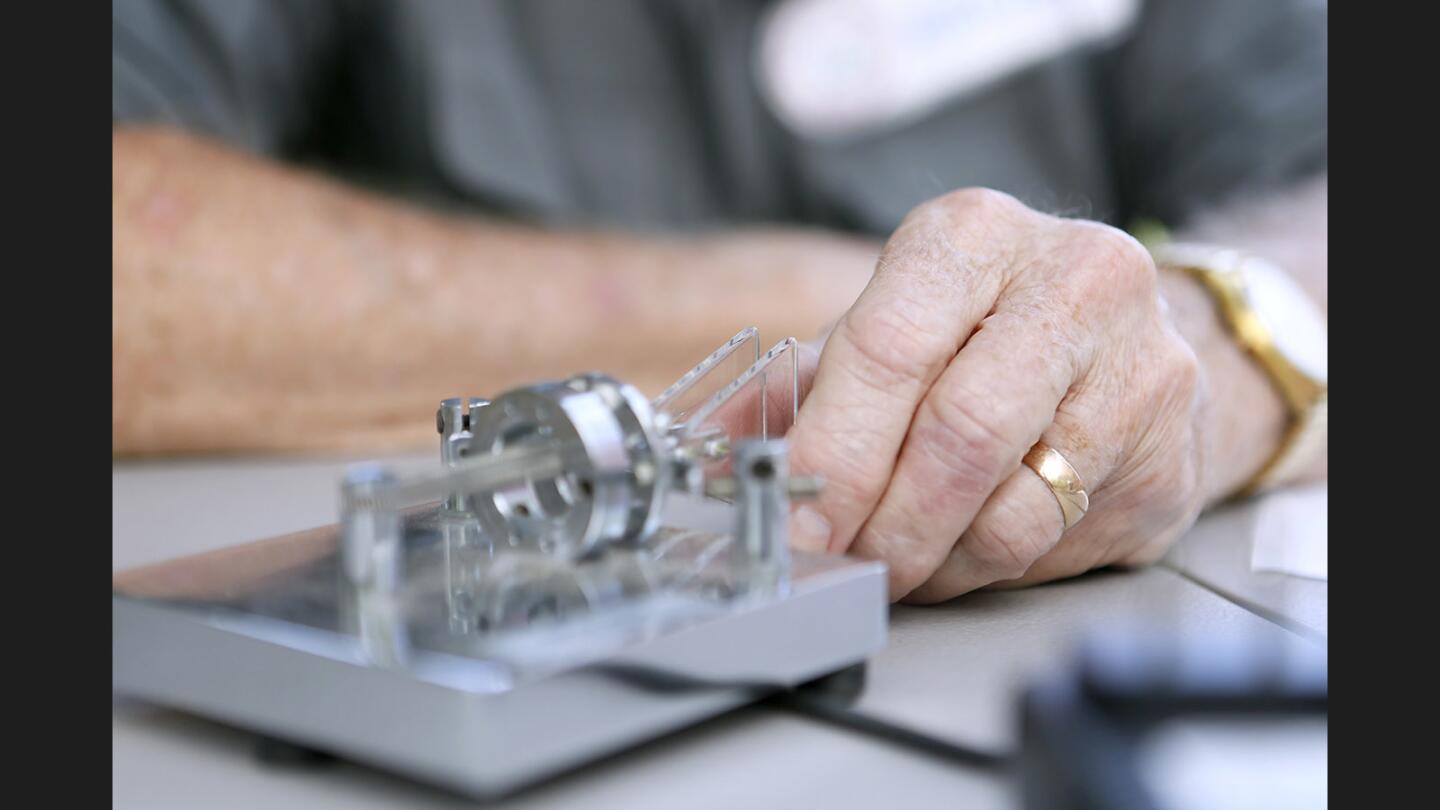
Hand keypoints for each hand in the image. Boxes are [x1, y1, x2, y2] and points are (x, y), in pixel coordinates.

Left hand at [786, 188, 1208, 601]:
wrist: (1127, 342)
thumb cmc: (985, 332)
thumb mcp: (890, 325)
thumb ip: (804, 385)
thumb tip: (717, 451)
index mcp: (975, 236)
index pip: (889, 349)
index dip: (832, 452)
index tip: (794, 523)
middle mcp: (1074, 281)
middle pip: (959, 433)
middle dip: (884, 523)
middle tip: (843, 562)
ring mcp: (1139, 365)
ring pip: (1013, 507)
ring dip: (933, 558)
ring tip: (901, 558)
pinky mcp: (1173, 450)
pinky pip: (1057, 542)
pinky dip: (989, 567)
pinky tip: (965, 549)